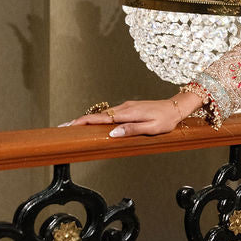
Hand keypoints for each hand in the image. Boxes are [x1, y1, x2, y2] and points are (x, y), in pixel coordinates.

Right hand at [63, 91, 200, 137]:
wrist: (176, 107)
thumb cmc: (166, 120)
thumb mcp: (151, 129)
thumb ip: (132, 130)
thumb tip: (112, 133)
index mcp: (127, 113)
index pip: (101, 118)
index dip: (84, 121)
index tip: (70, 125)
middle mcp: (124, 108)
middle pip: (98, 115)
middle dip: (81, 121)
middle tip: (64, 128)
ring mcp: (126, 107)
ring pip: (104, 114)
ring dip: (89, 120)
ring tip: (75, 127)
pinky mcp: (129, 108)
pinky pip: (111, 114)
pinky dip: (100, 118)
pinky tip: (95, 124)